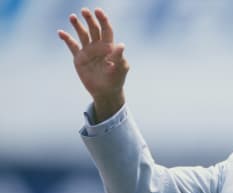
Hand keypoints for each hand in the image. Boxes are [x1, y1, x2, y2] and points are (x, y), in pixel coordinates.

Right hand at [58, 8, 128, 122]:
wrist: (105, 92)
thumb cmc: (116, 80)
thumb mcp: (120, 69)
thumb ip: (119, 57)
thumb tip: (121, 45)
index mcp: (109, 46)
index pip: (106, 29)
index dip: (103, 20)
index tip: (98, 11)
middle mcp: (98, 46)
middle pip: (93, 29)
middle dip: (89, 19)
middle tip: (84, 11)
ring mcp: (88, 51)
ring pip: (82, 34)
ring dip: (77, 25)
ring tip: (72, 17)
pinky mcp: (79, 58)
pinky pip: (72, 46)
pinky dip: (66, 39)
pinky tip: (60, 32)